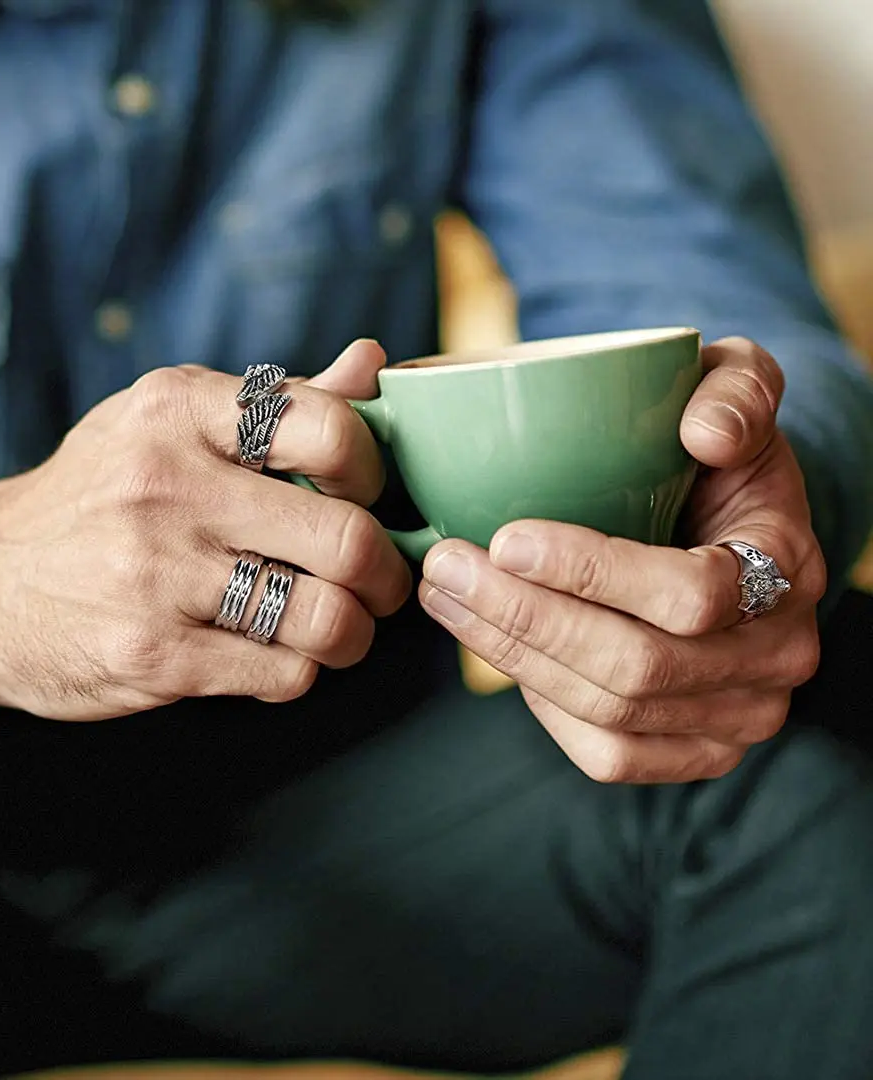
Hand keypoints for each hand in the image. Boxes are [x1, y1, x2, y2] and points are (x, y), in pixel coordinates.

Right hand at [0, 340, 409, 718]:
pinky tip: (276, 654)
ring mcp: (157, 574)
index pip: (329, 428)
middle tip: (382, 583)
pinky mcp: (153, 655)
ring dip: (352, 633)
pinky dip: (299, 669)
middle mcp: (167, 484)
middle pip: (347, 540)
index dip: (375, 471)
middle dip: (387, 574)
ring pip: (326, 619)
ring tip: (338, 626)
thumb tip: (374, 363)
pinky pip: (283, 673)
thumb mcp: (169, 424)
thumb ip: (278, 404)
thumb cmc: (98, 495)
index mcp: (178, 408)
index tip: (368, 497)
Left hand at [420, 337, 826, 782]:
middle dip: (524, 619)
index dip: (591, 572)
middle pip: (637, 666)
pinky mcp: (697, 751)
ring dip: (512, 657)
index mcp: (786, 569)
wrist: (726, 526)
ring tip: (444, 598)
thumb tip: (704, 433)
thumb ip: (736, 389)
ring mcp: (740, 717)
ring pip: (612, 714)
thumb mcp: (735, 392)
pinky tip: (498, 648)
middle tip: (445, 568)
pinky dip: (542, 706)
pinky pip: (609, 756)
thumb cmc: (715, 455)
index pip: (692, 593)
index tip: (504, 538)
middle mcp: (776, 657)